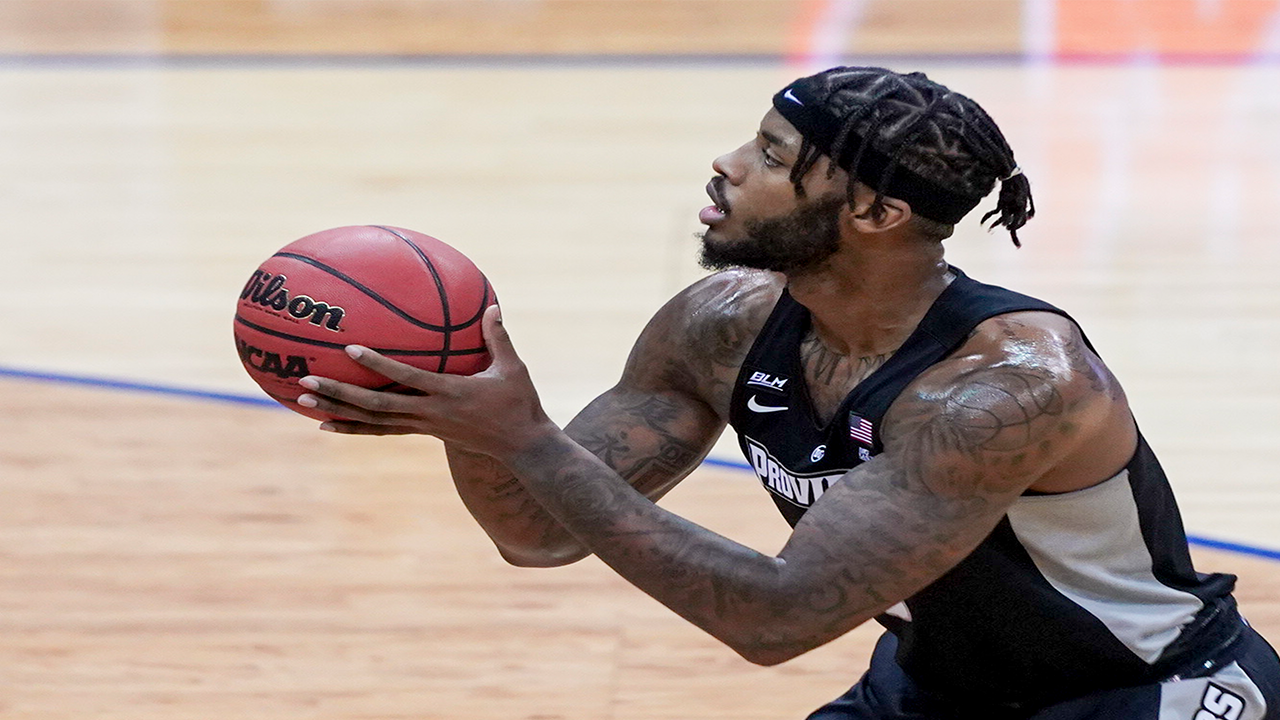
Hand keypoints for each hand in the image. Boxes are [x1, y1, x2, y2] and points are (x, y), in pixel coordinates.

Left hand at [296, 305, 557, 459]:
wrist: (522, 446)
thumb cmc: (519, 403)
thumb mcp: (513, 368)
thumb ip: (498, 337)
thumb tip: (492, 306)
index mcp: (449, 393)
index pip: (406, 377)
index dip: (378, 364)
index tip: (350, 349)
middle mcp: (430, 412)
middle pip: (376, 405)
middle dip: (340, 393)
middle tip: (307, 383)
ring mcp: (424, 425)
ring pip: (372, 420)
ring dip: (337, 412)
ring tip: (304, 403)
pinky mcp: (423, 432)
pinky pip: (381, 430)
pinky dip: (353, 427)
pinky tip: (328, 425)